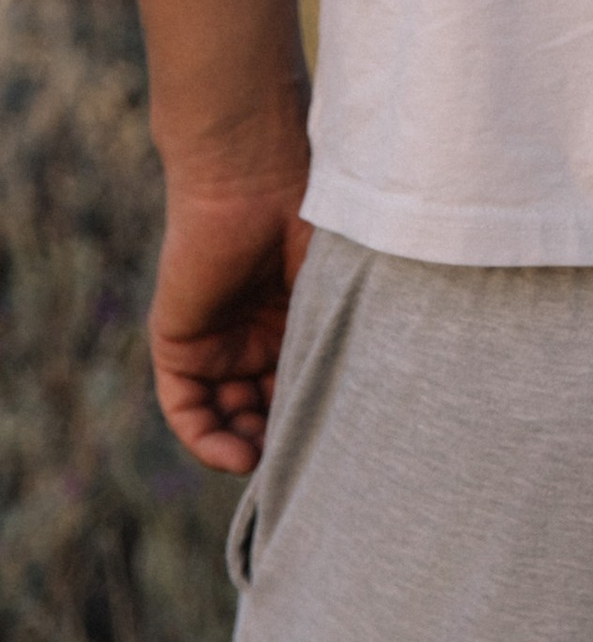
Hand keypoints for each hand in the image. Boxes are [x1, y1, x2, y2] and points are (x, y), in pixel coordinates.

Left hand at [150, 171, 311, 472]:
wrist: (251, 178)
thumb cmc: (309, 220)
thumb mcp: (335, 290)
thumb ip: (339, 340)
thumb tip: (366, 410)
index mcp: (294, 317)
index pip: (298, 384)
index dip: (313, 417)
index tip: (336, 443)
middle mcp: (254, 333)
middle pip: (262, 408)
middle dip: (280, 438)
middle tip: (302, 458)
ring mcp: (215, 340)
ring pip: (224, 415)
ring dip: (243, 446)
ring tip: (268, 463)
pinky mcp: (178, 343)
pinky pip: (185, 407)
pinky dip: (206, 437)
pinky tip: (236, 454)